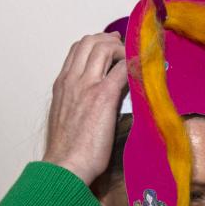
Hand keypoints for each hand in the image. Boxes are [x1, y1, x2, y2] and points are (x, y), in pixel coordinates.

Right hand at [43, 32, 127, 184]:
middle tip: (124, 47)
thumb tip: (94, 100)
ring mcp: (87, 85)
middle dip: (109, 40)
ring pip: (103, 48)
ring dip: (121, 49)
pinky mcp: (103, 96)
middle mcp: (72, 79)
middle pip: (89, 42)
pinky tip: (142, 70)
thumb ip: (77, 102)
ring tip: (133, 59)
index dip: (95, 44)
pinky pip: (122, 69)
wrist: (65, 165)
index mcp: (62, 84)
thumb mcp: (66, 117)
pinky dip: (133, 64)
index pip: (76, 51)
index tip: (110, 47)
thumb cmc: (67, 151)